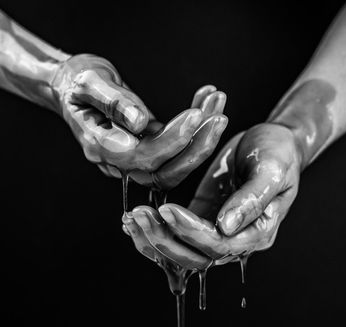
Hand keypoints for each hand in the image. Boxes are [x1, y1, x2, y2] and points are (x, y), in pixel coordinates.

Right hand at [52, 54, 227, 188]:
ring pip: (174, 165)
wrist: (72, 87)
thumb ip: (112, 102)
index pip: (142, 156)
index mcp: (99, 146)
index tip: (196, 115)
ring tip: (217, 104)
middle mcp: (118, 160)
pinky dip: (195, 129)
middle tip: (219, 117)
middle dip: (196, 147)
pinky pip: (175, 149)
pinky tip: (205, 102)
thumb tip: (140, 122)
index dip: (172, 141)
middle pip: (164, 171)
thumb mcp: (89, 82)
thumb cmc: (77, 81)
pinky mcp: (147, 149)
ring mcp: (133, 158)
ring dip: (201, 139)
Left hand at [124, 123, 300, 268]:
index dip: (191, 232)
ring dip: (154, 239)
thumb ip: (252, 200)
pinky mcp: (201, 217)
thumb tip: (225, 226)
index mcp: (257, 232)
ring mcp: (216, 229)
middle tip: (139, 215)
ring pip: (181, 251)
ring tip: (131, 219)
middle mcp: (236, 239)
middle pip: (196, 257)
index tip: (167, 210)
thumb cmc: (279, 154)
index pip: (220, 246)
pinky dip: (155, 231)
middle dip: (164, 240)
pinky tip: (135, 221)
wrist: (272, 143)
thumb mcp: (272, 170)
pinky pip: (176, 234)